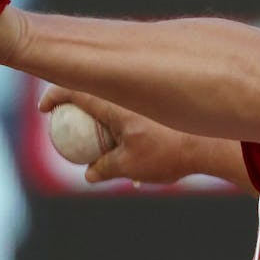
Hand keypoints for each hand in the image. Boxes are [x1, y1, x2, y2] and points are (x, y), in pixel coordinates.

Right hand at [39, 86, 207, 185]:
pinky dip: (127, 116)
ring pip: (115, 96)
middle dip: (76, 98)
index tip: (45, 110)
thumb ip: (104, 168)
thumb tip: (88, 172)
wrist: (214, 143)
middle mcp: (129, 89)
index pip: (73, 89)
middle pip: (92, 86)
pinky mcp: (165, 98)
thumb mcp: (130, 167)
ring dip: (103, 110)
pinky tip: (134, 142)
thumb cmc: (169, 153)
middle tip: (67, 119)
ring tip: (101, 137)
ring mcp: (147, 91)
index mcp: (114, 101)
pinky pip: (135, 102)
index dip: (53, 97)